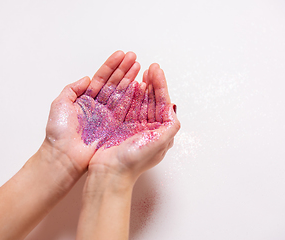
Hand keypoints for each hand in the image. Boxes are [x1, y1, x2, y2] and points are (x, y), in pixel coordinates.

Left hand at [44, 50, 139, 174]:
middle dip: (124, 69)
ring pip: (122, 93)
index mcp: (86, 99)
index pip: (101, 78)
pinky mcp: (114, 127)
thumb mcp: (60, 104)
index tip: (121, 55)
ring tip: (139, 67)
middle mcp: (99, 106)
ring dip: (131, 79)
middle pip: (114, 83)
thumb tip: (86, 78)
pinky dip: (133, 97)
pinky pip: (126, 109)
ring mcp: (108, 116)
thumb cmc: (59, 133)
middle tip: (134, 57)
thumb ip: (72, 89)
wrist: (64, 156)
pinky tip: (140, 86)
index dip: (111, 66)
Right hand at [88, 63, 179, 182]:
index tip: (156, 71)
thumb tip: (174, 109)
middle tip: (151, 68)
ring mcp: (134, 127)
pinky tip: (130, 86)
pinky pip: (127, 106)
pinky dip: (129, 95)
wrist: (109, 173)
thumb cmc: (132, 161)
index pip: (162, 103)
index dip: (161, 86)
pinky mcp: (121, 127)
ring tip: (141, 72)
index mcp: (160, 132)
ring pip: (140, 101)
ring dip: (142, 86)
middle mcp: (149, 129)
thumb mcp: (158, 143)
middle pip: (152, 100)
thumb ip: (170, 126)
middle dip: (153, 83)